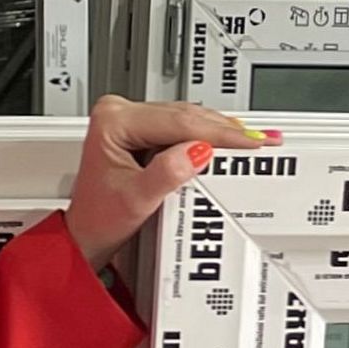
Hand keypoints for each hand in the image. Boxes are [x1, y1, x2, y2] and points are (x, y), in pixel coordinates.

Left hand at [64, 96, 270, 268]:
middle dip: (225, 129)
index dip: (218, 132)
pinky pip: (180, 126)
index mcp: (114, 121)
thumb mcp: (136, 200)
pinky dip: (206, 135)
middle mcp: (119, 113)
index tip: (248, 142)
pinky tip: (229, 139)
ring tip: (253, 140)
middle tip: (262, 139)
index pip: (177, 121)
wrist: (86, 234)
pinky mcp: (140, 129)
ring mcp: (130, 119)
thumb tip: (197, 150)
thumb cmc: (100, 220)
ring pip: (186, 118)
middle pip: (185, 115)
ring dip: (219, 130)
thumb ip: (167, 174)